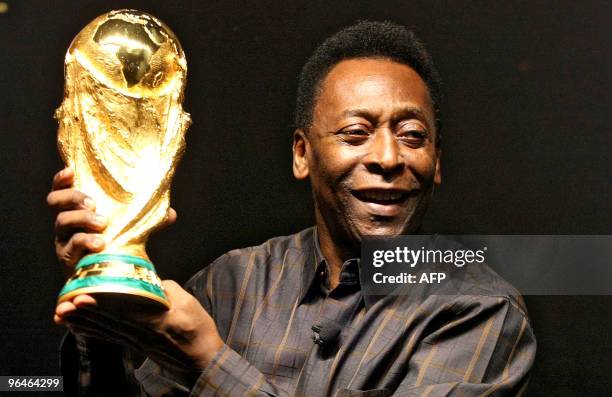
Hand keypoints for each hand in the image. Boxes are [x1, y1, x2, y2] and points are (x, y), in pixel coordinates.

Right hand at [47, 167, 177, 273]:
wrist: (110, 275)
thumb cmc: (117, 244)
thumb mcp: (133, 227)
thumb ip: (150, 219)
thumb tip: (171, 213)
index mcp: (78, 208)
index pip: (62, 188)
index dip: (62, 179)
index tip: (71, 171)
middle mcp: (66, 221)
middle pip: (55, 201)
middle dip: (73, 198)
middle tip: (93, 204)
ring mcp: (64, 239)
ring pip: (62, 221)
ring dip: (82, 219)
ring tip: (102, 224)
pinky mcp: (67, 257)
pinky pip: (71, 245)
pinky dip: (85, 241)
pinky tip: (100, 243)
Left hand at [55, 280, 223, 378]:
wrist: (200, 358)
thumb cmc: (197, 329)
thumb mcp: (188, 303)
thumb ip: (167, 289)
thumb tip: (150, 279)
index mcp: (154, 319)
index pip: (122, 310)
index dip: (100, 304)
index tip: (82, 296)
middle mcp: (140, 332)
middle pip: (107, 320)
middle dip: (84, 312)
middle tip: (63, 303)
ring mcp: (136, 340)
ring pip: (105, 329)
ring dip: (83, 321)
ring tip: (63, 314)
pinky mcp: (135, 345)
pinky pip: (109, 337)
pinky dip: (92, 332)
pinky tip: (78, 327)